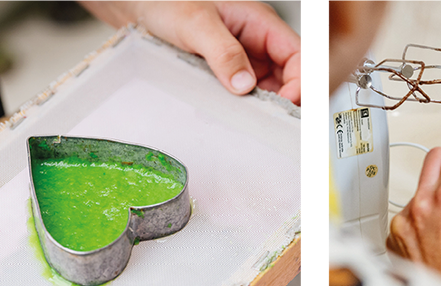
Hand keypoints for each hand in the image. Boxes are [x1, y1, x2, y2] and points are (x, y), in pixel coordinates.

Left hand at [82, 0, 312, 103]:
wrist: (140, 10)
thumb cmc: (167, 3)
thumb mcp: (194, 25)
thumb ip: (222, 52)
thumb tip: (244, 85)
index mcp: (261, 24)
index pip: (300, 56)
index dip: (300, 81)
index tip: (281, 102)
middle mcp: (260, 43)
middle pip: (294, 77)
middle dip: (288, 98)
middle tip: (270, 118)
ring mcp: (249, 61)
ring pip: (276, 90)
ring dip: (268, 107)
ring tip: (253, 119)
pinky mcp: (234, 76)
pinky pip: (254, 96)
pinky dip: (251, 109)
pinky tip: (241, 116)